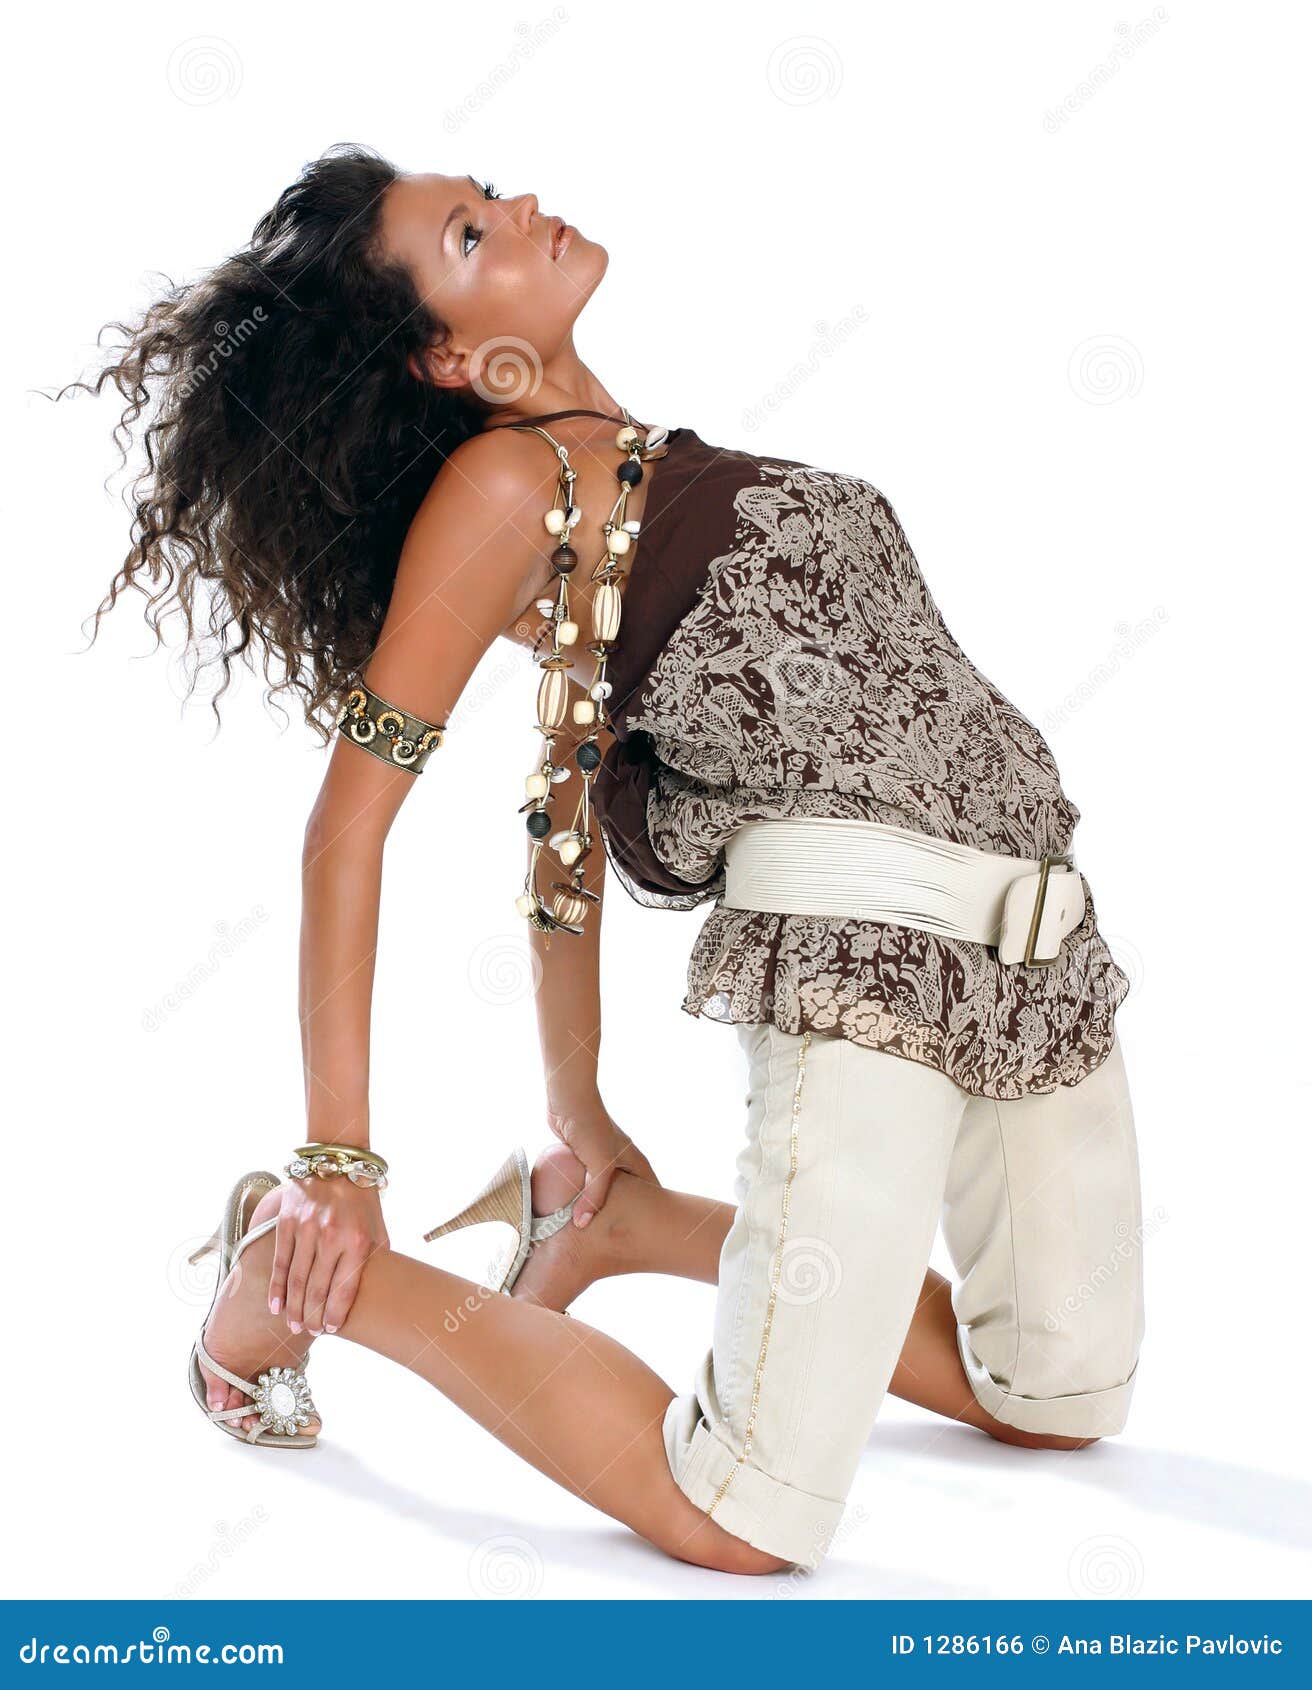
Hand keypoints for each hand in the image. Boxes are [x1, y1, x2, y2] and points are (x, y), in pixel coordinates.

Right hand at [268, 1171, 388, 1334]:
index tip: (331, 1329)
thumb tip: (375, 1289)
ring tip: (293, 1326)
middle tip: (309, 1332)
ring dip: (293, 1307)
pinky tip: (275, 1305)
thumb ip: (375, 1257)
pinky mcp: (287, 1222)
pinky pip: (279, 1261)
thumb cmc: (361, 1198)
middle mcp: (331, 1237)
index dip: (336, 1313)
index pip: (344, 1288)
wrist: (336, 1160)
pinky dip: (276, 1287)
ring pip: (296, 1280)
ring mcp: (306, 1230)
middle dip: (313, 1317)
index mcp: (358, 1241)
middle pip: (317, 1289)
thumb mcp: (377, 1226)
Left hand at [546, 1099, 659, 1228]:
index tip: (651, 1234)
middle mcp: (622, 1161)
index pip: (651, 1191)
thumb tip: (583, 1224)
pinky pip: (586, 1182)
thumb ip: (594, 1196)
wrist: (569, 1099)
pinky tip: (575, 1208)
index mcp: (634, 1161)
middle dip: (627, 1212)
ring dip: (601, 1203)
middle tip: (624, 1238)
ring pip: (606, 1189)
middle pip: (629, 1193)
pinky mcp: (584, 1158)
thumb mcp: (599, 1165)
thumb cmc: (591, 1127)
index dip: (654, 1212)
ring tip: (598, 1229)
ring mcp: (603, 1159)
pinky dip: (583, 1194)